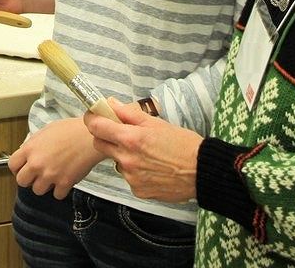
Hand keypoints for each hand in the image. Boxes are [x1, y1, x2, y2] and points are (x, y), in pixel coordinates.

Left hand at [8, 118, 105, 198]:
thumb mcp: (46, 131)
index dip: (17, 168)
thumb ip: (34, 144)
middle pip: (22, 181)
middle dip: (29, 179)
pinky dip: (60, 190)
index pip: (12, 165)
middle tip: (37, 174)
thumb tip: (26, 152)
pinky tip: (64, 179)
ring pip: (38, 191)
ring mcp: (50, 175)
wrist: (91, 136)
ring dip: (44, 185)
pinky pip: (56, 195)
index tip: (22, 169)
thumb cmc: (71, 130)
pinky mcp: (64, 183)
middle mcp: (37, 164)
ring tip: (53, 175)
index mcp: (30, 149)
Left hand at [85, 98, 202, 202]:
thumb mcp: (157, 123)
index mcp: (131, 138)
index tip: (93, 116)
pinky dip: (136, 172)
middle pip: (100, 145)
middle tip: (122, 134)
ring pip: (117, 162)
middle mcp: (127, 159)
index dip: (92, 119)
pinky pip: (129, 178)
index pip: (96, 127)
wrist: (202, 171)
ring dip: (124, 156)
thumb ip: (130, 114)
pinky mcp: (138, 191)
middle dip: (106, 137)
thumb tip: (111, 103)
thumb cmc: (183, 143)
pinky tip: (153, 169)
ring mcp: (131, 177)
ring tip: (147, 154)